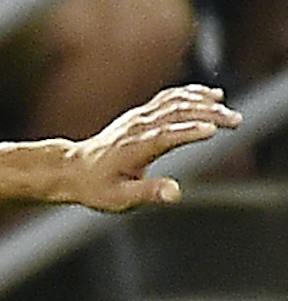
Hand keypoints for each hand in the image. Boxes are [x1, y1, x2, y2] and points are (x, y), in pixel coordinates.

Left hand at [63, 85, 240, 211]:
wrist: (73, 169)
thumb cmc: (96, 188)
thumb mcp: (118, 198)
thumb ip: (148, 193)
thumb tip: (176, 194)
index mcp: (133, 149)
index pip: (166, 136)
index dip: (189, 131)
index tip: (214, 130)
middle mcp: (137, 128)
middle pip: (177, 113)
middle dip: (209, 114)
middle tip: (235, 121)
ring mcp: (138, 117)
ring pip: (175, 102)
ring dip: (204, 102)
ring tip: (227, 108)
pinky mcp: (140, 113)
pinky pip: (169, 97)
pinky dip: (192, 93)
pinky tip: (211, 95)